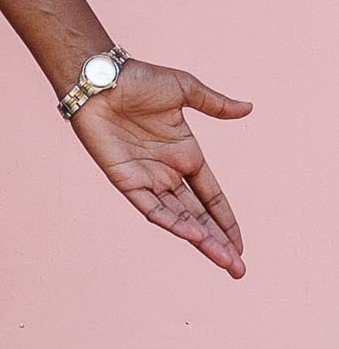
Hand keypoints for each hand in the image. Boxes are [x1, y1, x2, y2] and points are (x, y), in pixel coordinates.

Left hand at [66, 58, 250, 276]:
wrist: (100, 79)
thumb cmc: (138, 79)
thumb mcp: (184, 90)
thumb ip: (215, 104)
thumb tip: (248, 108)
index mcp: (185, 154)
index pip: (211, 196)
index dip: (226, 220)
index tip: (241, 245)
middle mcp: (167, 171)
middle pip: (198, 215)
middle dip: (218, 242)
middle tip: (238, 269)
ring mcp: (147, 177)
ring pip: (178, 217)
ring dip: (200, 240)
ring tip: (223, 261)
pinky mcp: (125, 180)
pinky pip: (151, 207)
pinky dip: (171, 222)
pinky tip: (193, 236)